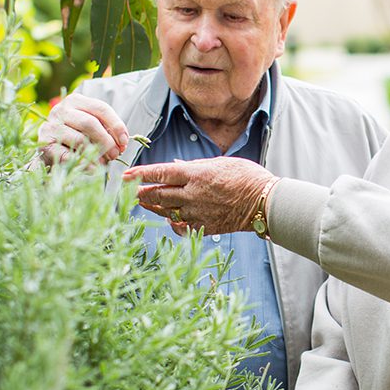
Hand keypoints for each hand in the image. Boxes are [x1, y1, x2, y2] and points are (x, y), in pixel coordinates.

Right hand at [38, 94, 128, 166]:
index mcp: (75, 101)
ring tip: (105, 162)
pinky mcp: (45, 144)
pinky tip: (93, 169)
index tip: (124, 141)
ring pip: (80, 140)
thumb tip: (122, 143)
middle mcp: (61, 110)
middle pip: (90, 123)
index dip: (116, 125)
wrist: (49, 150)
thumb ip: (107, 130)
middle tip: (115, 154)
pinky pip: (68, 155)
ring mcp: (51, 126)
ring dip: (97, 153)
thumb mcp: (92, 127)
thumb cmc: (76, 135)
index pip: (101, 108)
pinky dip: (84, 164)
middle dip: (107, 141)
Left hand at [123, 157, 273, 234]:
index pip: (160, 173)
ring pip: (166, 211)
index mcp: (196, 175)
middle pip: (157, 194)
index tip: (125, 175)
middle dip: (140, 192)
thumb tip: (175, 167)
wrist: (264, 202)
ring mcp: (197, 213)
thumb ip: (195, 166)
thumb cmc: (246, 177)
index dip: (140, 174)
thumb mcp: (220, 163)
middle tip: (128, 191)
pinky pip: (180, 227)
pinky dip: (172, 222)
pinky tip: (170, 218)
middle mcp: (192, 194)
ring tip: (143, 202)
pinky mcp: (204, 227)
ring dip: (152, 206)